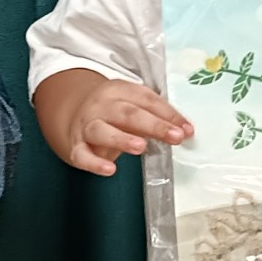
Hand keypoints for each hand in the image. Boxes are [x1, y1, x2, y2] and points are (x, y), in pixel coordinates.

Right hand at [60, 78, 192, 175]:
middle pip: (127, 113)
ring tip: (141, 147)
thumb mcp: (134, 106)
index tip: (186, 129)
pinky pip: (82, 154)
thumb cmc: (114, 113)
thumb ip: (158, 117)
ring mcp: (87, 125)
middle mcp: (101, 105)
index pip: (146, 99)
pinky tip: (109, 169)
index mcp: (119, 91)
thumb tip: (185, 130)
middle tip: (175, 136)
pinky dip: (94, 163)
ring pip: (102, 130)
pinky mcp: (76, 145)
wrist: (75, 114)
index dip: (168, 114)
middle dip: (153, 125)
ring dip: (122, 138)